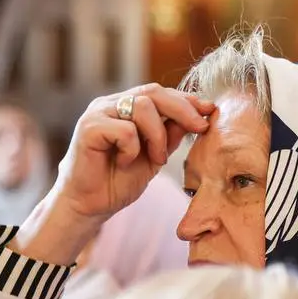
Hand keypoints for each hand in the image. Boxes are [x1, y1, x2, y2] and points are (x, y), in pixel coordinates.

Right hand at [13, 84, 211, 264]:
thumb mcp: (153, 157)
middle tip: (200, 127)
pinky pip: (125, 128)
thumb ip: (170, 135)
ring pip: (142, 106)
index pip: (160, 93)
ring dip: (158, 135)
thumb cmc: (116, 182)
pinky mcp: (88, 127)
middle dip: (183, 109)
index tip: (209, 111)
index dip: (187, 100)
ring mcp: (98, 113)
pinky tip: (124, 162)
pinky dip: (133, 147)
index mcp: (125, 107)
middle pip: (153, 92)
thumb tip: (197, 116)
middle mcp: (111, 104)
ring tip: (156, 158)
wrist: (88, 206)